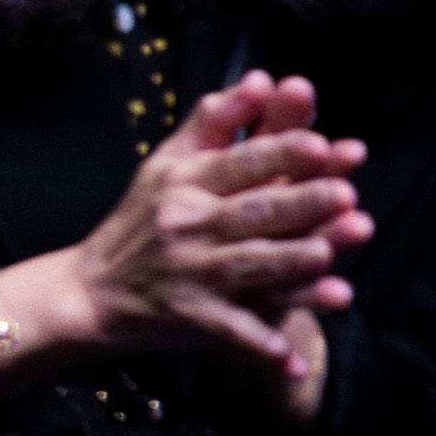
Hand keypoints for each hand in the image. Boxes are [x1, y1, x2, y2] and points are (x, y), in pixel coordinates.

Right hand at [48, 76, 370, 403]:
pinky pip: (231, 331)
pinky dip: (260, 346)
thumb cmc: (140, 222)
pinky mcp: (192, 319)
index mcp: (182, 183)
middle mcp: (185, 225)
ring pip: (247, 266)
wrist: (91, 292)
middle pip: (251, 211)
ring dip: (288, 264)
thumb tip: (261, 78)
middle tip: (344, 194)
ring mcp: (189, 273)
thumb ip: (214, 122)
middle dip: (299, 203)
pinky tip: (290, 356)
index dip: (279, 154)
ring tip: (326, 254)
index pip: (238, 163)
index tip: (320, 144)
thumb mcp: (165, 165)